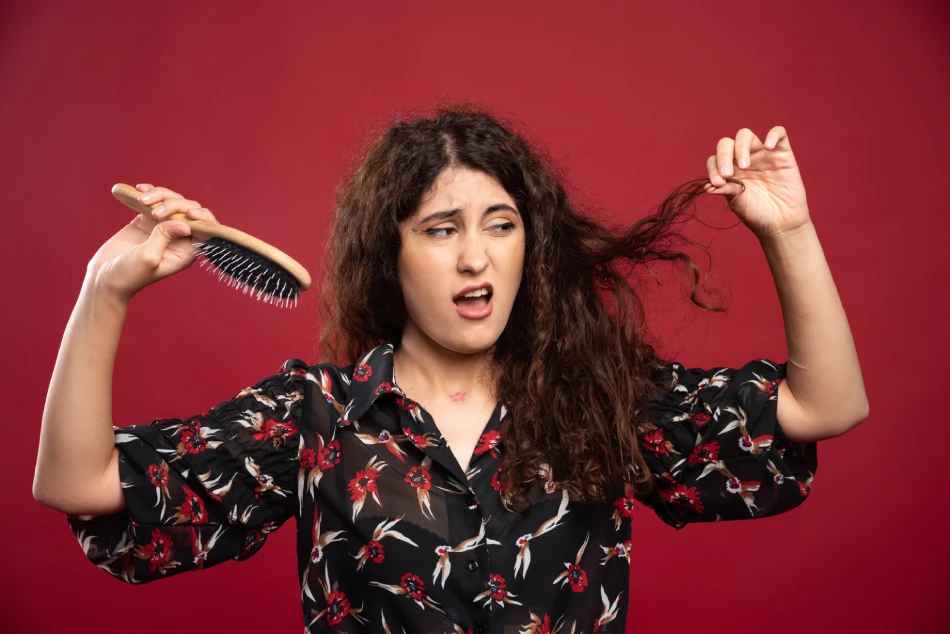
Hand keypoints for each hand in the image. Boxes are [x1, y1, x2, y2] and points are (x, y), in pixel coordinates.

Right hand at [86, 184, 218, 302]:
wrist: (104, 277)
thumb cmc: (128, 275)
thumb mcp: (148, 257)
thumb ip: (165, 237)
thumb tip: (185, 224)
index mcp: (185, 251)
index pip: (205, 230)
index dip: (203, 218)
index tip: (189, 213)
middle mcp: (178, 238)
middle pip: (188, 211)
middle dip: (175, 204)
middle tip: (155, 211)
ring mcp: (162, 228)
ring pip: (172, 202)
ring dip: (159, 195)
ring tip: (141, 200)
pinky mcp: (146, 221)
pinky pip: (154, 201)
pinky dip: (149, 193)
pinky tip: (138, 189)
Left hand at [704, 126, 810, 238]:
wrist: (781, 223)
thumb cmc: (757, 214)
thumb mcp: (737, 203)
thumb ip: (725, 191)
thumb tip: (707, 187)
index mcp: (729, 171)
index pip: (714, 160)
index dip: (713, 168)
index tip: (718, 183)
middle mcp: (743, 160)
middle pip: (727, 144)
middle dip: (723, 156)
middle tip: (728, 174)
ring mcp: (762, 155)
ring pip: (746, 135)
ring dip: (741, 147)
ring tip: (744, 166)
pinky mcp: (783, 154)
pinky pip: (779, 133)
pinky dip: (773, 135)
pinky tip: (768, 147)